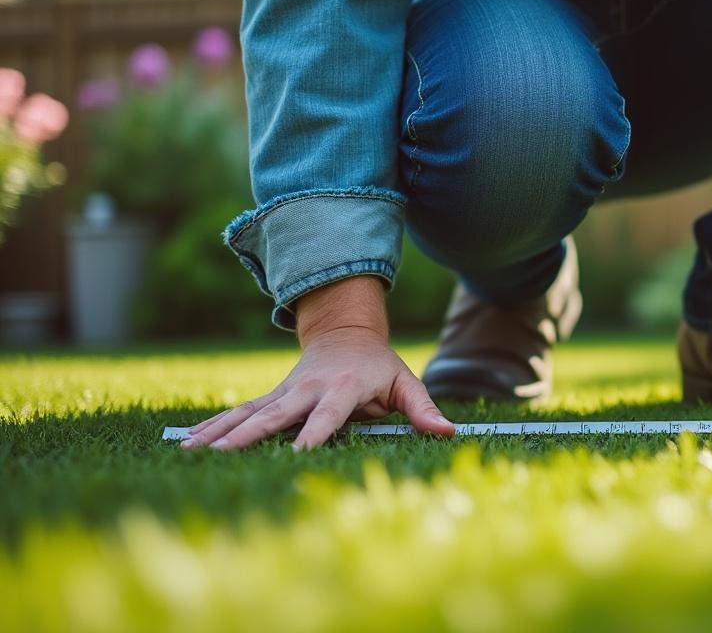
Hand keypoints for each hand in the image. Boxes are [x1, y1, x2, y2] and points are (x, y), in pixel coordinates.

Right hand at [182, 276, 453, 449]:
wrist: (346, 332)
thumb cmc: (379, 366)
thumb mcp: (406, 382)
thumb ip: (424, 409)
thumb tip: (448, 431)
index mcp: (344, 387)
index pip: (327, 416)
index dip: (313, 435)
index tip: (296, 455)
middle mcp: (309, 389)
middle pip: (277, 415)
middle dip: (250, 435)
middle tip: (222, 454)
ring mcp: (286, 391)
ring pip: (250, 412)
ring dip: (221, 431)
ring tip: (191, 451)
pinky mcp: (272, 396)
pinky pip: (240, 412)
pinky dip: (214, 426)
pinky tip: (187, 444)